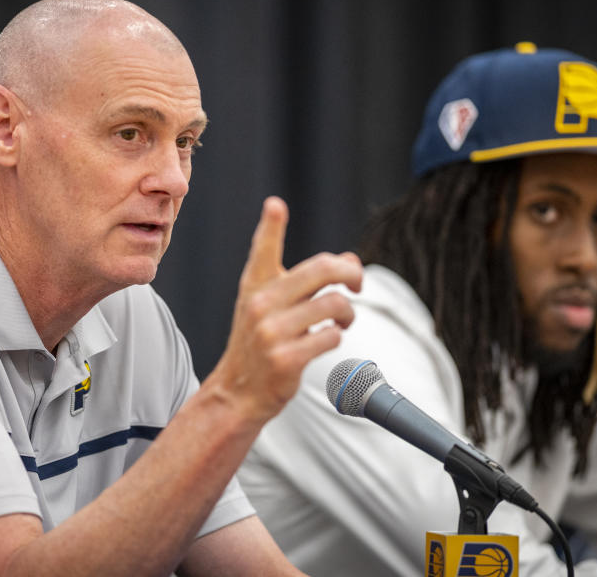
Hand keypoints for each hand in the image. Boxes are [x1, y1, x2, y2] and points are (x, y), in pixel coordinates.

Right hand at [210, 196, 362, 422]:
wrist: (238, 390)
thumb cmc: (260, 342)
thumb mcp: (274, 305)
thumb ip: (308, 280)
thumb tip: (351, 259)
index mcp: (256, 285)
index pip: (264, 249)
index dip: (270, 225)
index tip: (275, 205)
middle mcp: (261, 303)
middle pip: (322, 269)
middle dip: (352, 273)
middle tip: (358, 284)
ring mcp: (271, 332)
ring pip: (334, 304)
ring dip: (349, 313)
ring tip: (343, 321)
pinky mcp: (285, 358)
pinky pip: (331, 336)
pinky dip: (336, 337)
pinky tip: (327, 339)